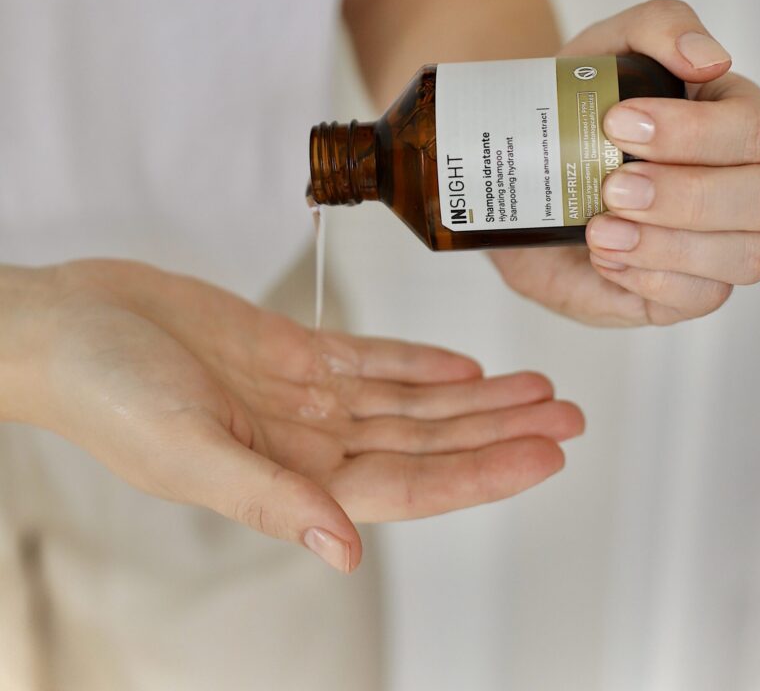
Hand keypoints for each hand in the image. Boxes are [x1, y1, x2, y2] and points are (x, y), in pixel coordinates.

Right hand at [4, 260, 582, 571]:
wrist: (72, 325)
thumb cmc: (108, 394)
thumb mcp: (186, 449)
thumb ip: (268, 497)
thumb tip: (344, 551)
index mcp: (290, 479)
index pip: (411, 483)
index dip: (482, 471)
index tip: (546, 453)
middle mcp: (309, 441)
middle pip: (427, 440)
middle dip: (499, 430)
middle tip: (570, 416)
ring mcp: (303, 394)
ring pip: (411, 399)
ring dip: (475, 395)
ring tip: (538, 385)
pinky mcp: (291, 348)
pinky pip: (371, 359)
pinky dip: (418, 361)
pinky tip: (463, 364)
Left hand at [492, 0, 759, 326]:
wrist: (525, 163)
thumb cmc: (575, 104)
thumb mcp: (604, 48)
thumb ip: (660, 25)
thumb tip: (711, 57)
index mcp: (730, 118)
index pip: (750, 126)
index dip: (691, 131)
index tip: (617, 122)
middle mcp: (740, 180)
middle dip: (683, 194)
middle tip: (610, 186)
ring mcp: (720, 239)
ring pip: (747, 255)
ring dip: (669, 245)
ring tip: (598, 232)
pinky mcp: (688, 287)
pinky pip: (703, 298)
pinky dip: (654, 280)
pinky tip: (605, 259)